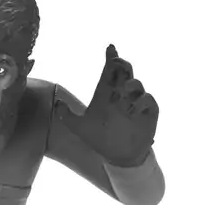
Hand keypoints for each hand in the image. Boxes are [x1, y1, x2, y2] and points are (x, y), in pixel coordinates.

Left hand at [56, 44, 158, 166]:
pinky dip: (142, 101)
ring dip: (131, 84)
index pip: (108, 71)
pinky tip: (133, 108)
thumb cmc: (99, 139)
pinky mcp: (148, 112)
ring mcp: (136, 102)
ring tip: (123, 91)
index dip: (110, 58)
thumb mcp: (80, 127)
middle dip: (122, 64)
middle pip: (124, 72)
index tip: (109, 48)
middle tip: (116, 62)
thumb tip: (56, 102)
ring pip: (137, 84)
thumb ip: (67, 115)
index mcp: (106, 94)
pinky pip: (148, 100)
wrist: (118, 157)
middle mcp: (121, 94)